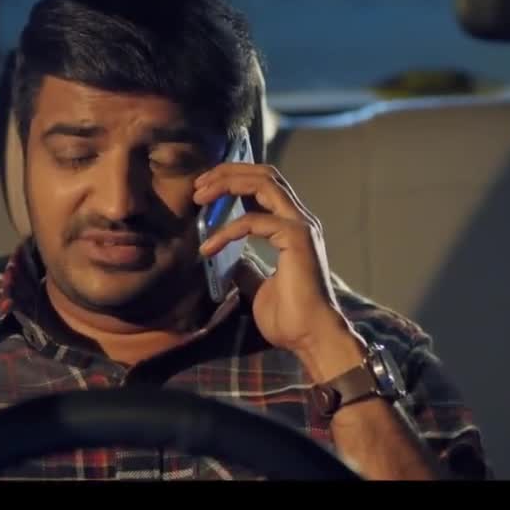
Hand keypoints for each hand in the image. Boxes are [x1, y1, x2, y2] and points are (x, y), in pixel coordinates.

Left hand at [193, 163, 352, 356]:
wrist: (310, 337)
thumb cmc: (290, 317)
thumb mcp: (259, 287)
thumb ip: (248, 268)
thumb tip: (231, 261)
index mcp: (292, 227)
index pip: (264, 186)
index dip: (234, 180)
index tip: (204, 190)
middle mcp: (300, 220)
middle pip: (264, 174)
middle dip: (228, 172)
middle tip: (198, 185)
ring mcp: (300, 226)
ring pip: (264, 183)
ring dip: (228, 184)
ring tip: (199, 196)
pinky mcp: (296, 238)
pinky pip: (254, 221)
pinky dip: (227, 230)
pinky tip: (208, 246)